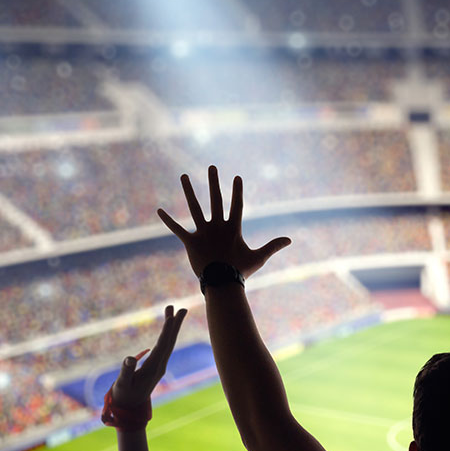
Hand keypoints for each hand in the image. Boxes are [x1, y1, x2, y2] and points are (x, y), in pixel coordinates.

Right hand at [111, 306, 187, 408]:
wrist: (130, 407)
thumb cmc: (124, 395)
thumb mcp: (122, 384)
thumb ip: (126, 371)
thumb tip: (130, 358)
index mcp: (152, 369)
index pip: (162, 346)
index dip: (167, 331)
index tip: (171, 317)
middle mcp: (160, 366)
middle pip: (170, 342)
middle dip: (175, 325)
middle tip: (182, 308)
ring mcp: (160, 365)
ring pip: (168, 343)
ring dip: (172, 327)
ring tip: (174, 311)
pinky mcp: (157, 365)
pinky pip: (164, 347)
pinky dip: (167, 335)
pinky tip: (168, 327)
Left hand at [158, 166, 291, 283]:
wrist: (222, 283)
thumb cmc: (241, 271)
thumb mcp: (259, 257)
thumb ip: (273, 246)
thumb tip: (290, 240)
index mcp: (233, 229)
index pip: (236, 205)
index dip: (237, 191)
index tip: (237, 177)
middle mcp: (217, 227)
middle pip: (215, 200)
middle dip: (214, 182)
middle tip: (211, 167)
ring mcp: (203, 233)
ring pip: (194, 208)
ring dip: (189, 191)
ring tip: (183, 176)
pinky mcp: (190, 242)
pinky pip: (177, 229)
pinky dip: (168, 220)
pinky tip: (159, 210)